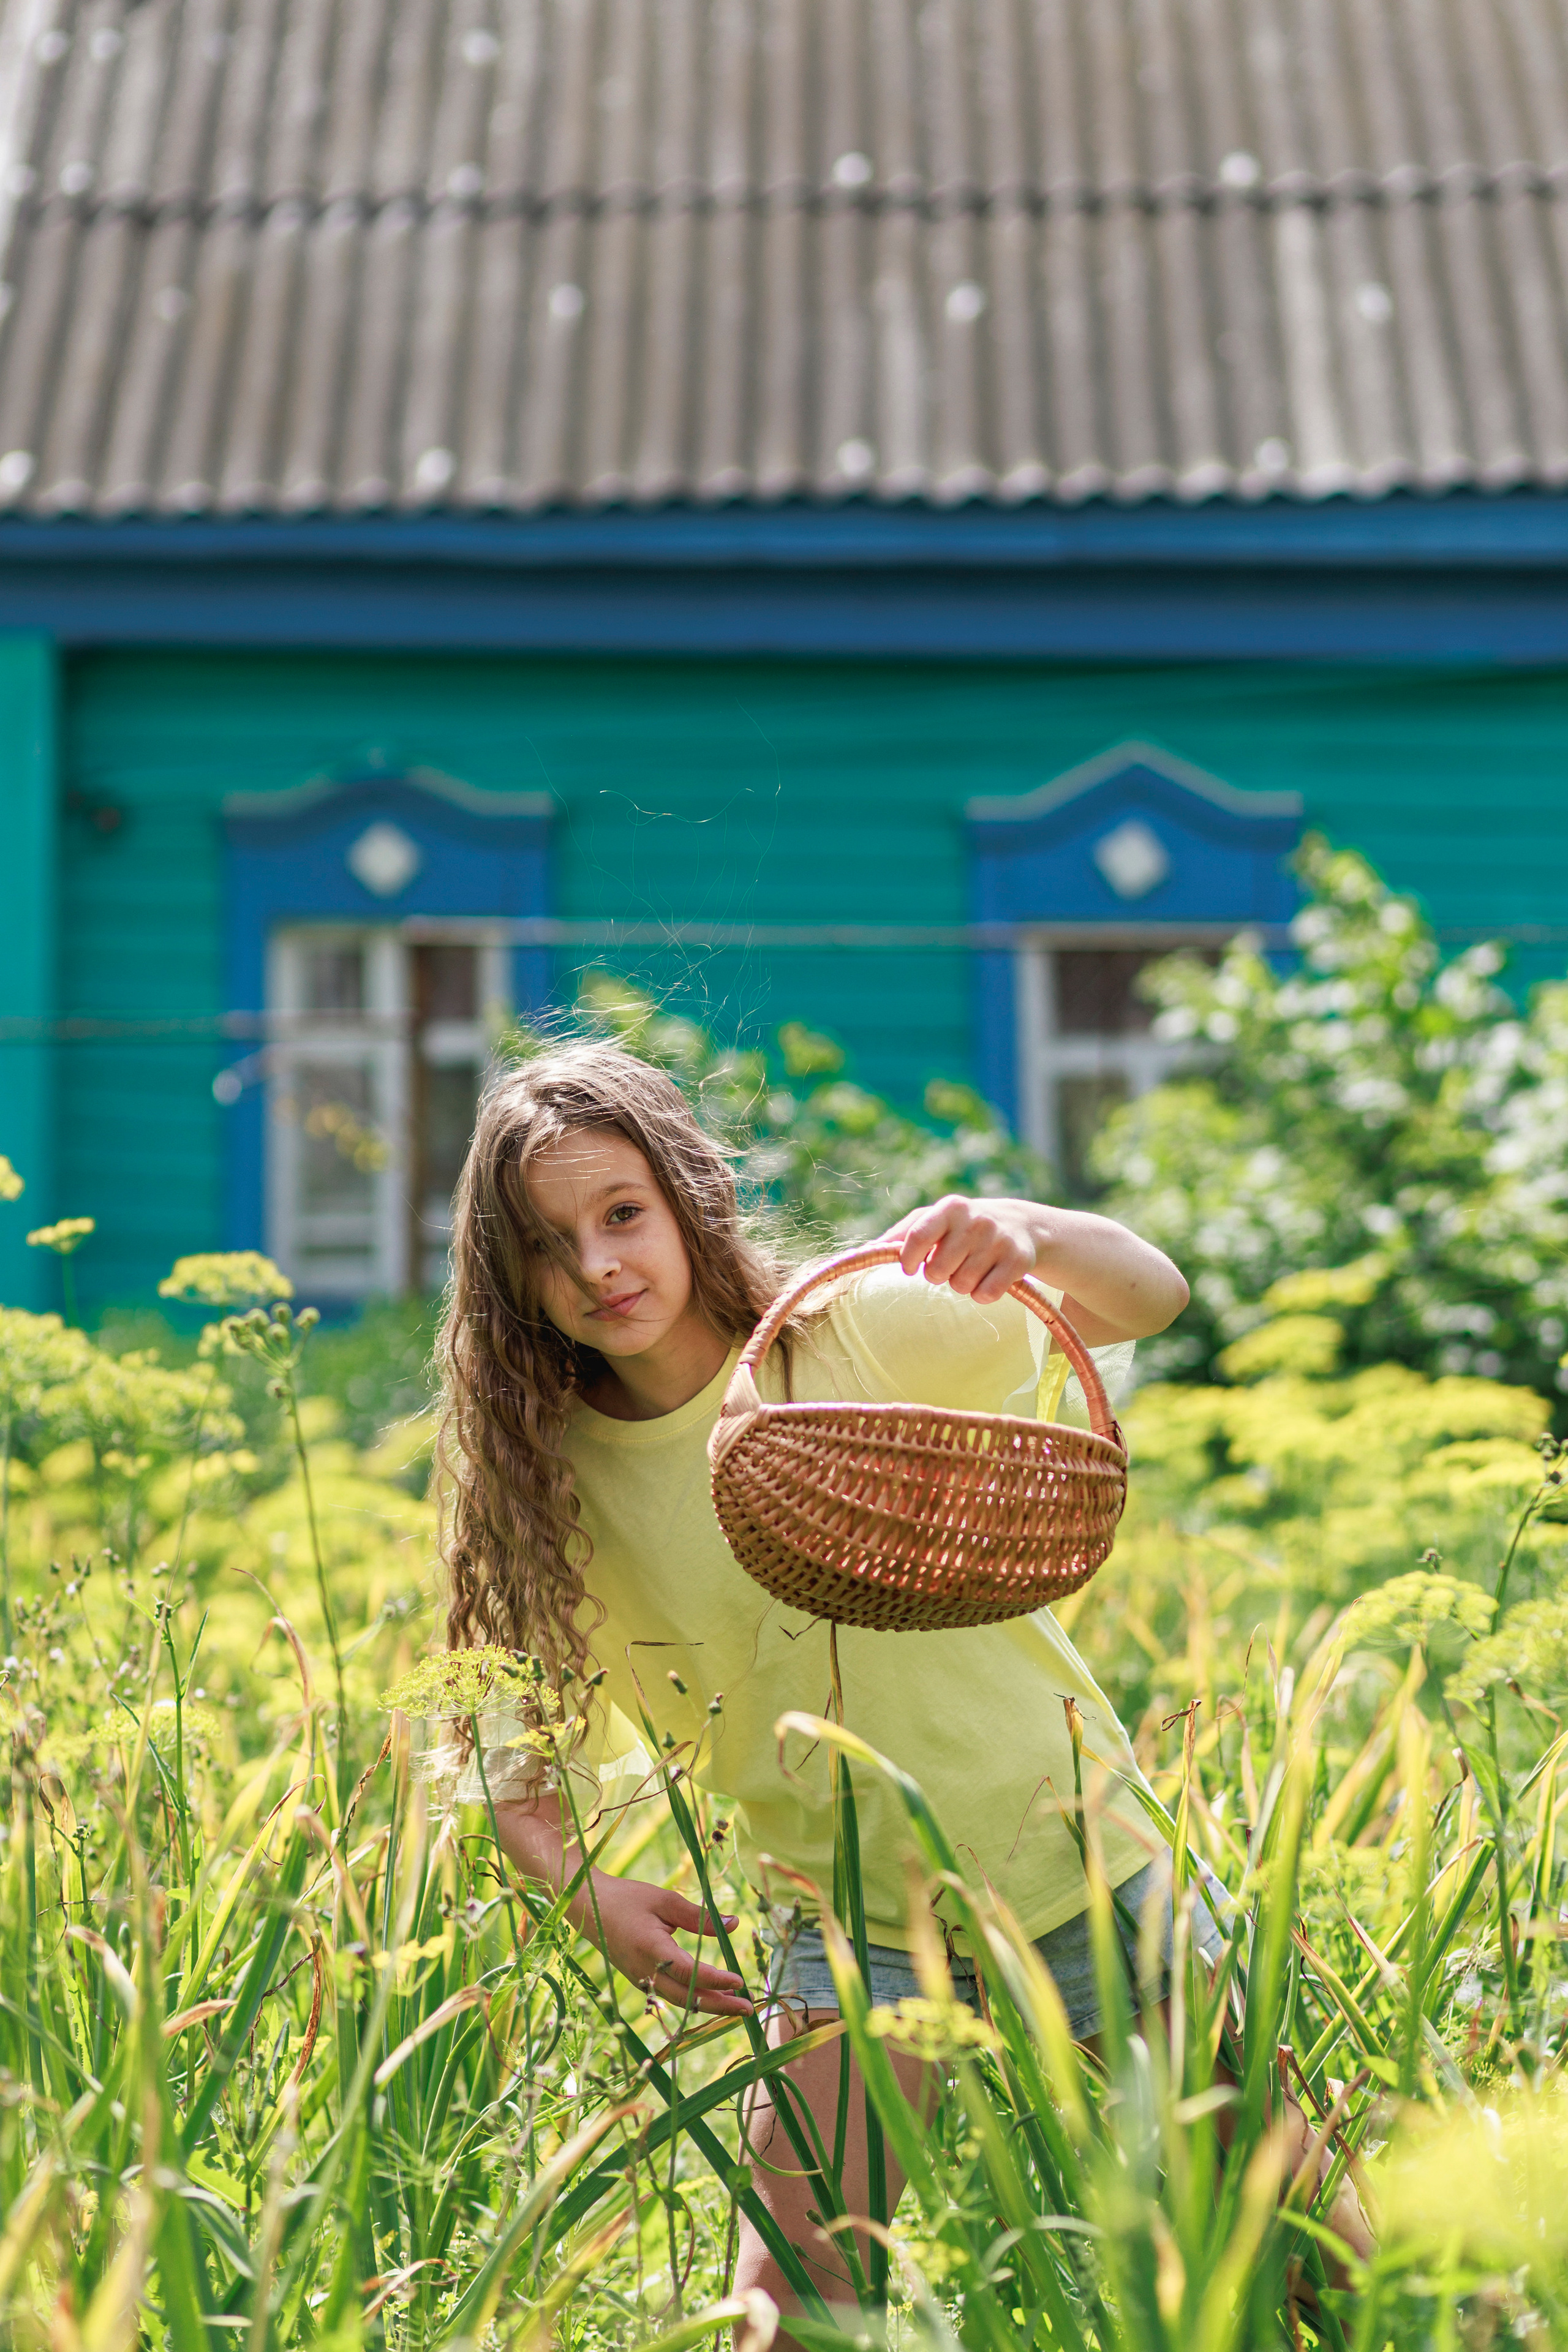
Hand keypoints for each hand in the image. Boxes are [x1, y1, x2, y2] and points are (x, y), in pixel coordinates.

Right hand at [579, 1873, 753, 2016]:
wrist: (589, 1907)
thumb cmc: (628, 1899)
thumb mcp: (665, 1900)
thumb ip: (699, 1916)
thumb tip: (734, 1924)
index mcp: (651, 1950)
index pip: (690, 1973)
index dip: (716, 1980)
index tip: (740, 1981)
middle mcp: (645, 1973)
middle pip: (687, 1999)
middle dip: (719, 2006)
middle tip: (749, 2008)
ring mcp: (641, 1981)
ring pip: (679, 2002)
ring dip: (708, 2005)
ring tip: (736, 2005)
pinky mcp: (640, 1981)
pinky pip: (670, 1996)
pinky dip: (693, 1999)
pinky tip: (711, 1996)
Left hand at [882, 1195, 1040, 1304]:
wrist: (1020, 1225)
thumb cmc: (962, 1226)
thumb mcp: (934, 1220)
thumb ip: (901, 1234)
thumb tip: (865, 1251)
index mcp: (950, 1208)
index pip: (918, 1236)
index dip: (908, 1258)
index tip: (909, 1268)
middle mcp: (976, 1221)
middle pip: (937, 1271)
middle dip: (939, 1274)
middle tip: (951, 1264)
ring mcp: (999, 1241)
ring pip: (961, 1286)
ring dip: (962, 1284)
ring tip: (972, 1267)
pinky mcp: (1018, 1261)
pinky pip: (986, 1295)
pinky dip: (983, 1294)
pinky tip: (989, 1277)